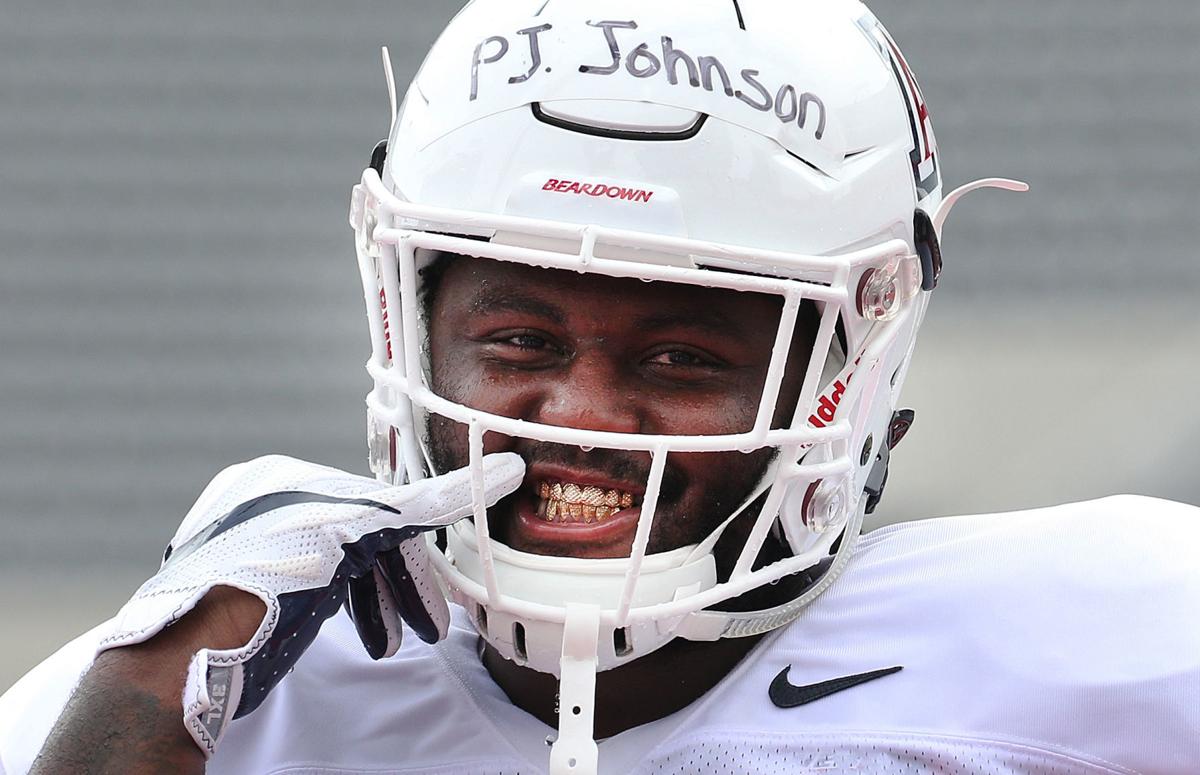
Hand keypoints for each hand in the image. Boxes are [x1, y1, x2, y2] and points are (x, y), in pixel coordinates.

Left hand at [99, 453, 523, 755]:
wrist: (191, 647)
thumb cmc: (273, 578)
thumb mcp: (360, 532)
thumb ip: (431, 502)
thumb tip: (505, 468)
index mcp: (284, 476)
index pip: (374, 510)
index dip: (411, 559)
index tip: (433, 605)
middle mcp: (257, 503)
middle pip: (352, 541)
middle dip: (391, 589)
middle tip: (422, 631)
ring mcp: (239, 545)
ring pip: (326, 569)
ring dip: (366, 606)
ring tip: (383, 646)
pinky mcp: (229, 587)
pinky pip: (298, 589)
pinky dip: (331, 611)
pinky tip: (344, 634)